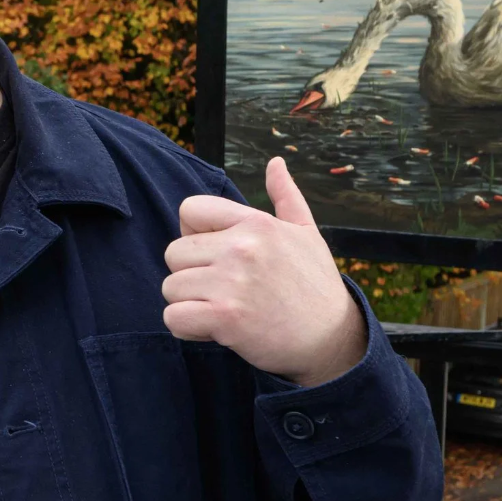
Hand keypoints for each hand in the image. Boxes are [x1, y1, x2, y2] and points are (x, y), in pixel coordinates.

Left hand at [162, 156, 367, 385]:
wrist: (331, 338)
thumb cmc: (316, 285)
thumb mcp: (306, 232)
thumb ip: (285, 195)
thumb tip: (276, 162)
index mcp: (256, 223)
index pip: (190, 209)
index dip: (193, 233)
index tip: (214, 254)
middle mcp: (241, 248)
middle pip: (173, 252)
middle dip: (189, 274)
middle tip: (220, 289)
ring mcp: (232, 283)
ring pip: (170, 287)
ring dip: (188, 303)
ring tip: (220, 309)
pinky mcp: (225, 319)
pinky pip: (173, 317)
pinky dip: (186, 327)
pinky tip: (212, 329)